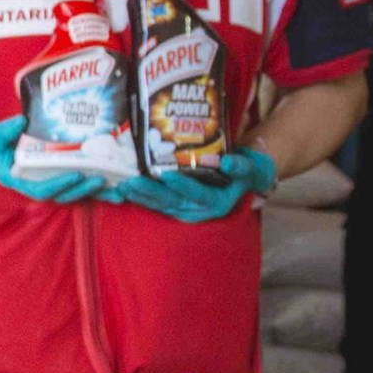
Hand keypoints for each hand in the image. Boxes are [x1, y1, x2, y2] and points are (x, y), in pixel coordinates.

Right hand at [0, 116, 112, 204]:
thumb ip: (5, 130)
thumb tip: (21, 120)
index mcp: (17, 179)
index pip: (41, 189)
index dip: (60, 184)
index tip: (77, 174)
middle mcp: (33, 184)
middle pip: (62, 195)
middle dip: (83, 190)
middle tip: (103, 181)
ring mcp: (44, 181)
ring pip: (72, 192)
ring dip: (94, 193)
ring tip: (119, 191)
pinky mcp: (52, 175)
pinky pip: (74, 182)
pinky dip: (92, 184)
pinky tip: (113, 182)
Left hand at [112, 149, 276, 222]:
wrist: (238, 182)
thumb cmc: (243, 173)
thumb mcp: (249, 168)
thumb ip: (240, 166)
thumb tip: (228, 162)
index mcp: (216, 203)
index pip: (197, 194)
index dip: (183, 185)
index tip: (167, 175)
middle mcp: (198, 210)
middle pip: (171, 202)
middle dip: (150, 192)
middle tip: (131, 181)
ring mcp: (183, 211)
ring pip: (159, 205)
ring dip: (139, 195)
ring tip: (123, 185)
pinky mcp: (173, 208)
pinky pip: (154, 205)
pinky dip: (139, 197)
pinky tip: (123, 189)